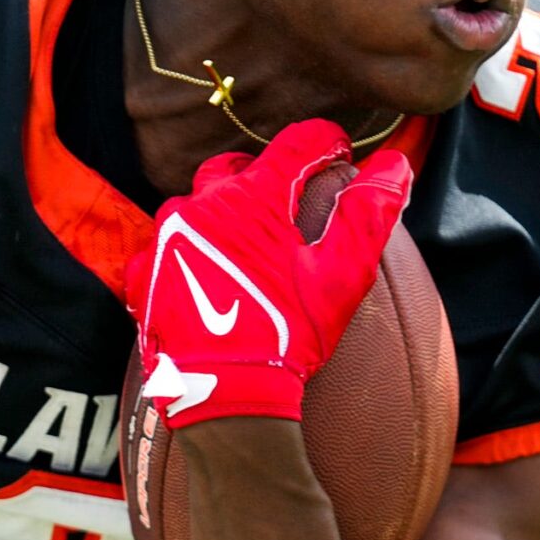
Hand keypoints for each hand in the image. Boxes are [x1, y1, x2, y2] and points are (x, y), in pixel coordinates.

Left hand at [124, 118, 413, 427]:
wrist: (222, 396)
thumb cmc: (288, 335)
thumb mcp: (342, 276)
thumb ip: (368, 215)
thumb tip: (394, 166)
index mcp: (253, 197)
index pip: (296, 143)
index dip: (325, 143)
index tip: (339, 153)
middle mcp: (201, 205)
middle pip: (239, 168)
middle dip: (268, 176)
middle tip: (291, 201)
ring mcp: (166, 239)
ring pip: (198, 204)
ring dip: (225, 212)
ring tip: (251, 243)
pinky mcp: (145, 273)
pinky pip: (168, 244)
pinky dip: (192, 250)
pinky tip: (211, 275)